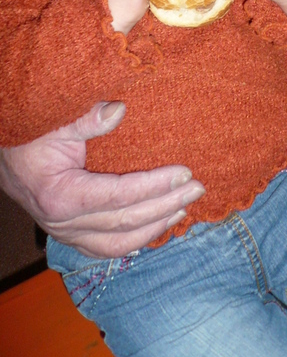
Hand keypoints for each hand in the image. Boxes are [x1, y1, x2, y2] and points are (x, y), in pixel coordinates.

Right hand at [0, 102, 204, 257]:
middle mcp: (63, 223)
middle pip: (124, 223)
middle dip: (165, 205)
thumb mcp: (56, 120)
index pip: (118, 196)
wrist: (5, 156)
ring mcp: (65, 233)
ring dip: (154, 228)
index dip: (155, 185)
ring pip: (116, 244)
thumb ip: (86, 118)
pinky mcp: (70, 235)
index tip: (186, 172)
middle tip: (198, 188)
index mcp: (60, 196)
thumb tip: (120, 109)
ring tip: (184, 208)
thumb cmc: (30, 135)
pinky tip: (158, 226)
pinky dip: (134, 240)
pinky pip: (105, 247)